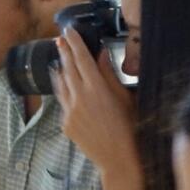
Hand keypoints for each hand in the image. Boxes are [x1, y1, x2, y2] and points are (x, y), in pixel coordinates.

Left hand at [53, 29, 139, 174]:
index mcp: (97, 88)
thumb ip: (109, 74)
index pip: (82, 59)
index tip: (69, 31)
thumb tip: (100, 53)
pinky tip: (64, 84)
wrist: (118, 158)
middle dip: (64, 52)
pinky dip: (63, 90)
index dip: (75, 43)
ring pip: (61, 85)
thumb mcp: (124, 97)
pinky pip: (62, 102)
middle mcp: (79, 97)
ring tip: (59, 58)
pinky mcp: (65, 123)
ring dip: (61, 70)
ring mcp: (69, 111)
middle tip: (59, 39)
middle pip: (68, 69)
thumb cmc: (129, 126)